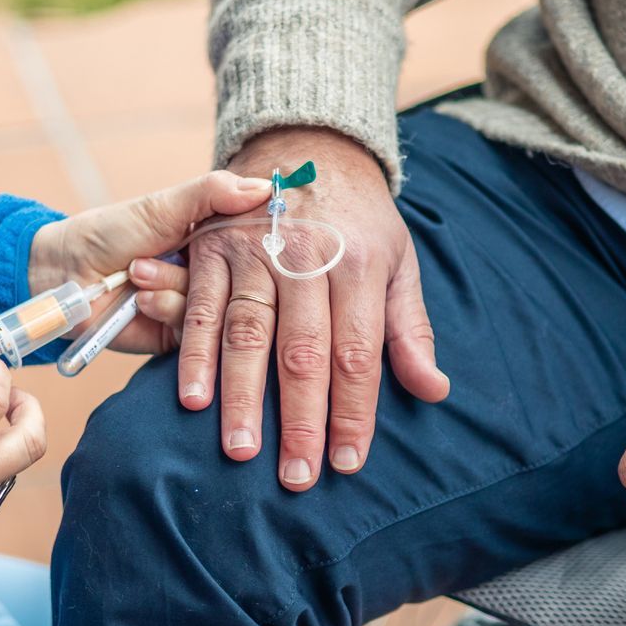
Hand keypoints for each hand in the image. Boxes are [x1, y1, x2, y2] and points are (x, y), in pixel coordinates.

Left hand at [26, 170, 275, 354]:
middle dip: (211, 268)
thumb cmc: (110, 232)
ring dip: (173, 286)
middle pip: (241, 281)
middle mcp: (212, 276)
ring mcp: (197, 309)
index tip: (248, 233)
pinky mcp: (179, 337)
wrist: (66, 274)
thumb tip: (267, 186)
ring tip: (138, 271)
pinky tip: (141, 298)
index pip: (251, 243)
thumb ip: (211, 194)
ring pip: (216, 305)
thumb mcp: (162, 206)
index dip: (251, 239)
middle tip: (173, 251)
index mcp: (214, 241)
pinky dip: (166, 308)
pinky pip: (193, 330)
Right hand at [181, 126, 448, 491]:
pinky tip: (192, 399)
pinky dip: (194, 355)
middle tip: (295, 477)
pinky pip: (202, 309)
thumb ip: (409, 330)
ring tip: (241, 450)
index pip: (356, 354)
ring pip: (248, 334)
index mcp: (358, 266)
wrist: (310, 147)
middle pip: (302, 352)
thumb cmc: (360, 222)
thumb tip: (434, 390)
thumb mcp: (399, 264)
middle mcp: (305, 257)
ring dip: (241, 397)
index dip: (352, 413)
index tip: (348, 463)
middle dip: (299, 420)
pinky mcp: (212, 248)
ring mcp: (254, 251)